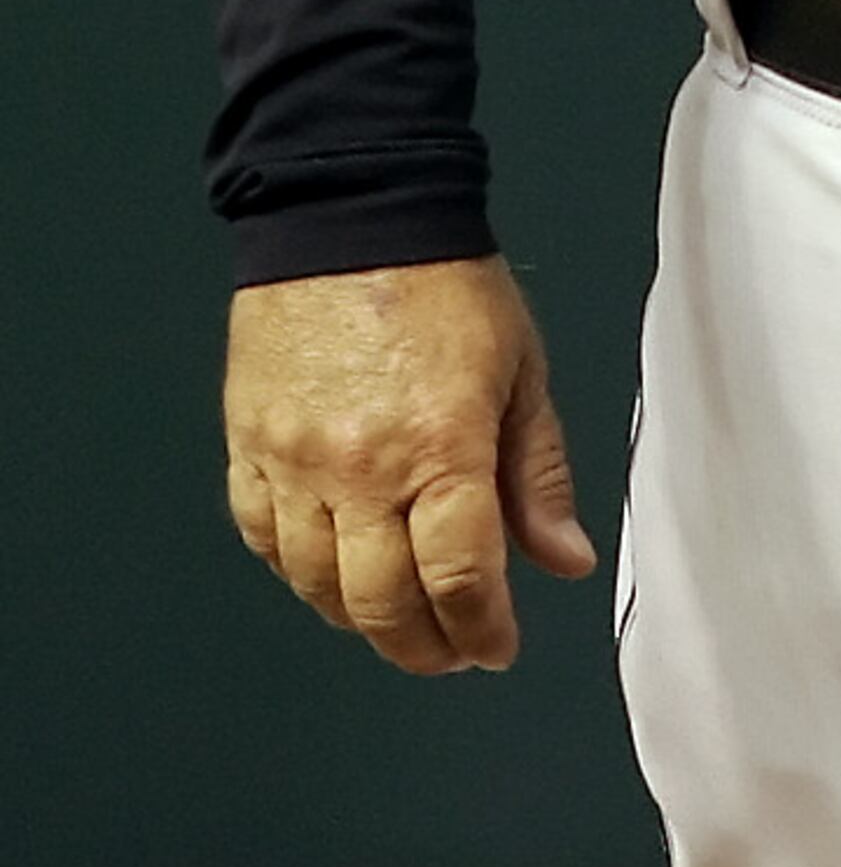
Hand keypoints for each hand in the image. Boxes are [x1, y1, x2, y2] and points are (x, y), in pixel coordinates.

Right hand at [223, 257, 598, 676]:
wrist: (354, 215)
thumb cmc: (449, 284)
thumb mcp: (522, 369)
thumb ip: (538, 474)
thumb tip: (565, 560)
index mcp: (441, 446)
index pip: (460, 579)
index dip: (482, 631)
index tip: (498, 648)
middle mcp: (359, 470)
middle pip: (382, 604)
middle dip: (424, 647)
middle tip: (452, 651)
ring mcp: (294, 464)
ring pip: (316, 587)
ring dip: (362, 618)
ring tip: (401, 616)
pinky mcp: (248, 449)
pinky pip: (265, 541)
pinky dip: (300, 572)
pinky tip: (334, 570)